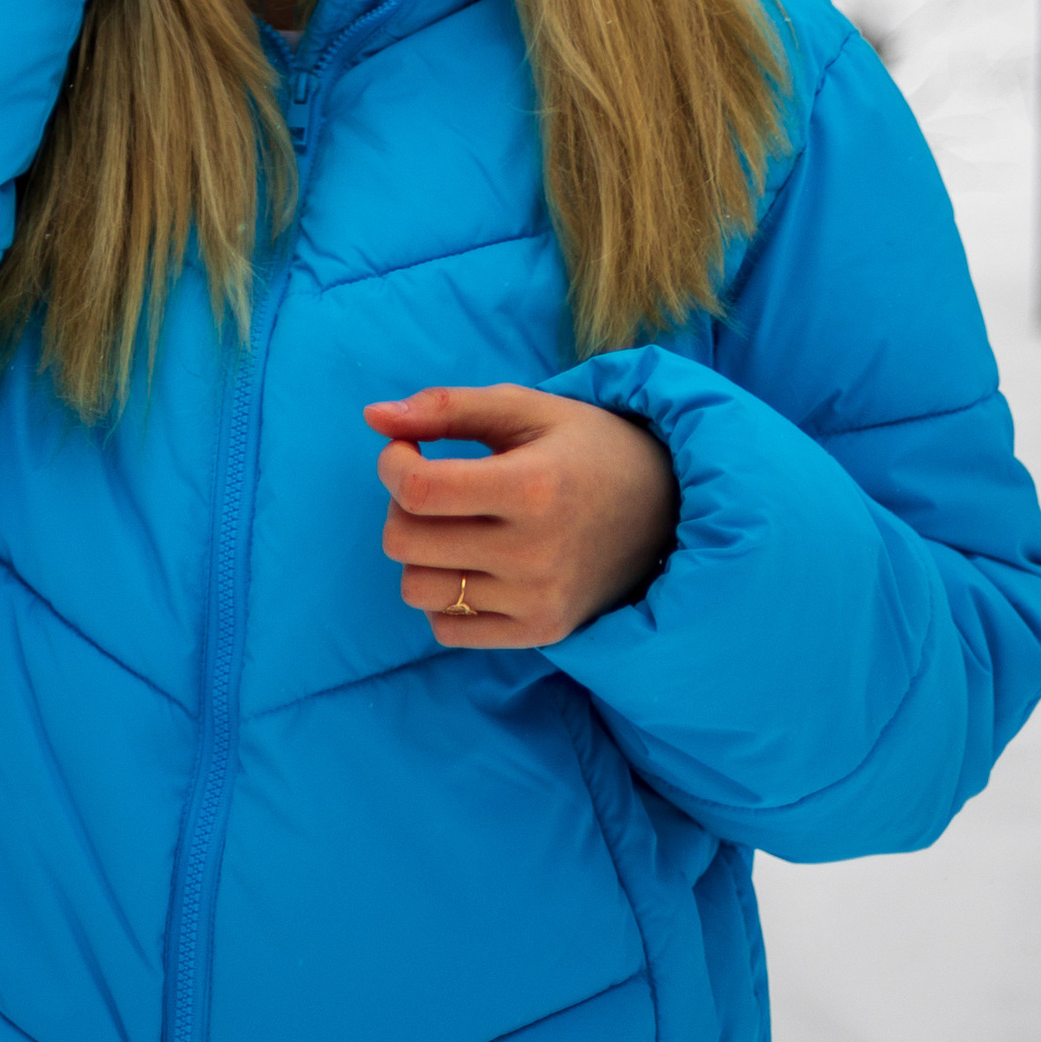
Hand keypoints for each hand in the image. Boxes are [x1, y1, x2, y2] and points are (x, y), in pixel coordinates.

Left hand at [366, 382, 677, 648]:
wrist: (667, 512)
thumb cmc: (587, 449)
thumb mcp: (526, 409)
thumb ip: (448, 408)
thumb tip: (373, 416)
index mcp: (531, 488)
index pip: (418, 491)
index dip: (393, 463)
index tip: (408, 449)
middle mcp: (533, 554)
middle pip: (405, 541)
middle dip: (402, 504)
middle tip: (433, 484)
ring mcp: (536, 601)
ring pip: (417, 588)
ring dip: (419, 552)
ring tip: (454, 525)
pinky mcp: (539, 633)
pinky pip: (446, 629)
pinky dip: (443, 596)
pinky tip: (472, 564)